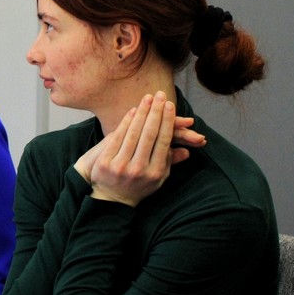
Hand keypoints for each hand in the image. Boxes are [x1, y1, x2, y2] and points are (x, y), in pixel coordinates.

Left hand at [75, 91, 190, 206]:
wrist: (109, 198)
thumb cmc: (138, 185)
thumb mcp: (157, 178)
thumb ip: (169, 162)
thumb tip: (187, 151)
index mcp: (155, 172)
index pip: (163, 141)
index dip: (167, 122)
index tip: (170, 106)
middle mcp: (139, 169)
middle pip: (149, 134)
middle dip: (156, 112)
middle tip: (161, 96)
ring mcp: (121, 165)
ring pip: (134, 133)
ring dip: (142, 113)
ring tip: (148, 98)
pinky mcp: (106, 162)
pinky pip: (117, 137)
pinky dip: (126, 123)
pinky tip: (133, 111)